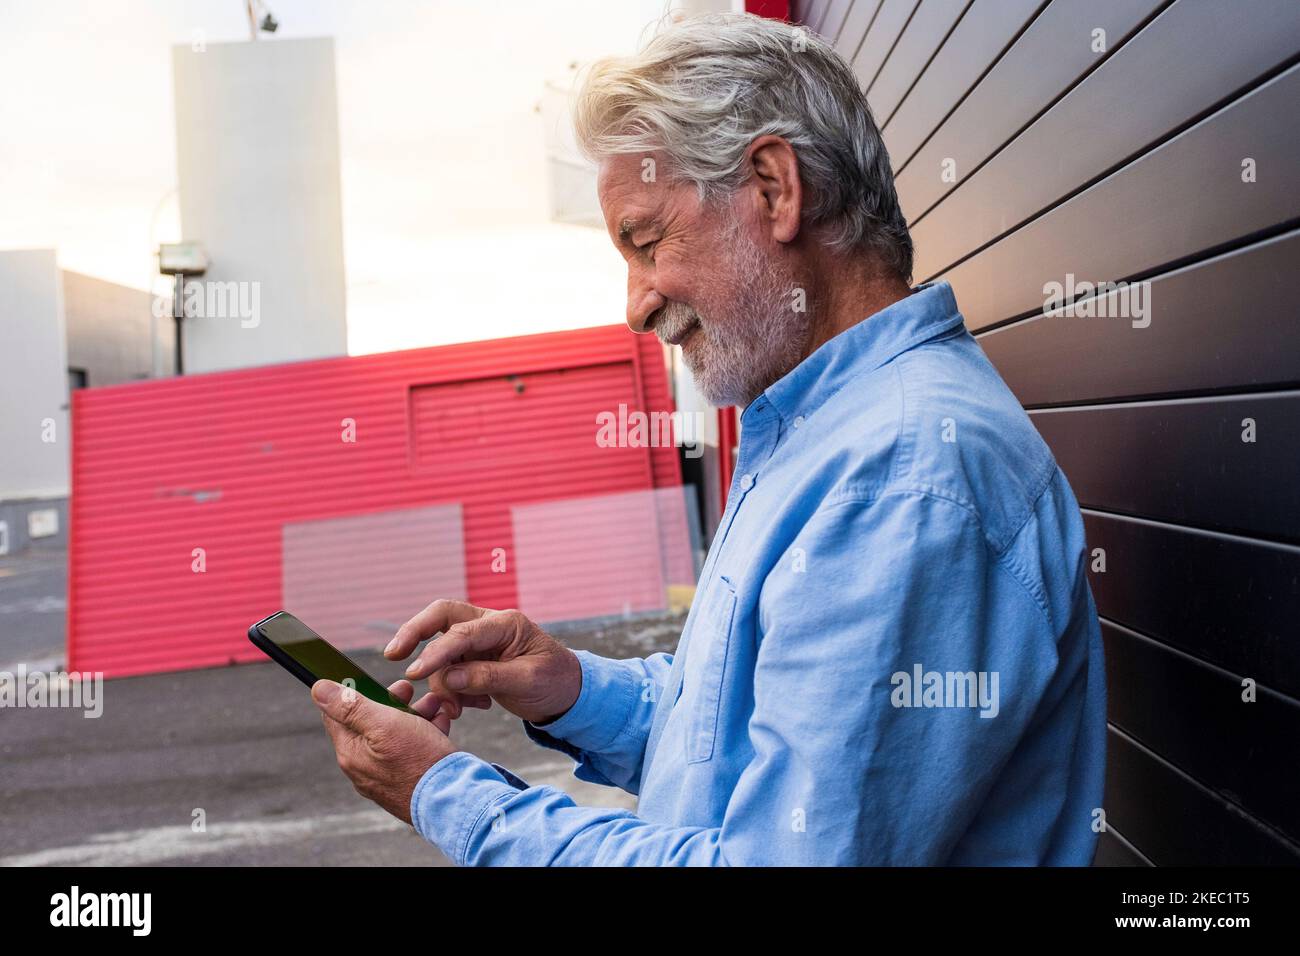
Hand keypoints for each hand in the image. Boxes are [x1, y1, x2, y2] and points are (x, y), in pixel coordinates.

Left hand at [312, 677, 458, 823]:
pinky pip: (411, 750)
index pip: (336, 715)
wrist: (452, 800)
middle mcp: (364, 767)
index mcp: (351, 753)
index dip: (352, 692)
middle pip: (369, 722)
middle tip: (408, 688)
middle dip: (391, 701)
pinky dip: (426, 732)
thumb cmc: (419, 762)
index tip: (371, 679)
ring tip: (434, 703)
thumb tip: (318, 689)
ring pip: (395, 734)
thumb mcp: (384, 724)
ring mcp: (386, 775)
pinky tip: (440, 723)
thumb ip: (350, 707)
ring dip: (414, 713)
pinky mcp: (408, 780)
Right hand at [385, 599, 581, 724]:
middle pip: (441, 618)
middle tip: (393, 655)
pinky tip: (472, 706)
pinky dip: (453, 691)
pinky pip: (449, 671)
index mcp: (505, 623)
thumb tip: (446, 678)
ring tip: (460, 710)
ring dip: (443, 684)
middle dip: (414, 633)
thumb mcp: (527, 682)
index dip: (435, 652)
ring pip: (442, 653)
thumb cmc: (554, 681)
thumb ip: (487, 677)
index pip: (461, 632)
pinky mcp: (473, 660)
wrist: (567, 694)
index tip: (414, 673)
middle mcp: (488, 625)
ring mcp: (479, 641)